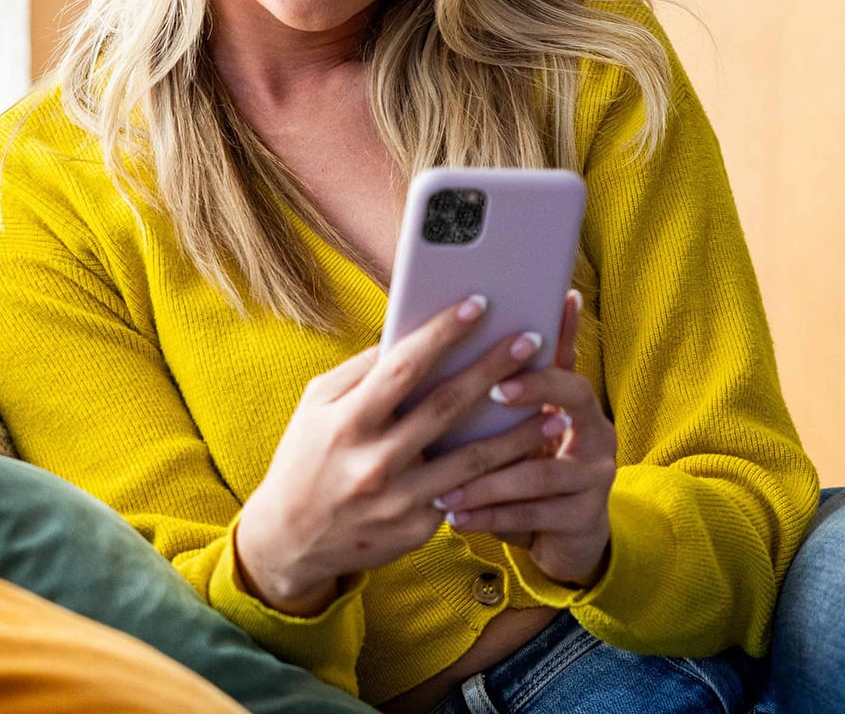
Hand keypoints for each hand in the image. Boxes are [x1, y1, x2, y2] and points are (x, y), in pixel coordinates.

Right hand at [233, 295, 559, 613]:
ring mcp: (398, 500)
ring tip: (556, 411)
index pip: (403, 367)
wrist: (288, 541)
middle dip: (494, 369)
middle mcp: (374, 461)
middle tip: (533, 340)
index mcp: (347, 422)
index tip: (480, 303)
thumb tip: (411, 333)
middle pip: (448, 407)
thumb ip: (362, 371)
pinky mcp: (416, 529)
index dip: (443, 332)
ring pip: (474, 461)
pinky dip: (500, 474)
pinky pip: (466, 495)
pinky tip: (530, 456)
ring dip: (520, 435)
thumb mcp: (316, 406)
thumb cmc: (307, 458)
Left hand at [436, 289, 618, 587]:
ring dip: (488, 481)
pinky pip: (533, 513)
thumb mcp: (518, 438)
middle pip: (575, 398)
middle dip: (535, 389)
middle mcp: (596, 433)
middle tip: (492, 390)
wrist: (565, 541)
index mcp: (577, 406)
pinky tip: (456, 516)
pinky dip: (490, 516)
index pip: (570, 360)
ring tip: (444, 487)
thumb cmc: (527, 476)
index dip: (557, 337)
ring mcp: (595, 476)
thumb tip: (447, 355)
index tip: (523, 334)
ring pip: (541, 472)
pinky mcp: (585, 517)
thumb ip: (501, 403)